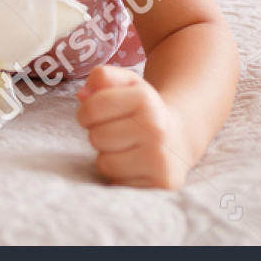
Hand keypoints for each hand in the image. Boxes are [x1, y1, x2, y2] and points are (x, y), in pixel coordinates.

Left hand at [75, 65, 193, 188]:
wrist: (179, 138)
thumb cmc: (143, 110)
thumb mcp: (127, 83)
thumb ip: (102, 77)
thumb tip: (82, 95)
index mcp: (145, 100)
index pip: (91, 109)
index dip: (87, 112)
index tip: (98, 114)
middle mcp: (156, 129)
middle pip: (96, 138)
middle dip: (99, 135)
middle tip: (117, 132)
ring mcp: (160, 159)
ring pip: (105, 164)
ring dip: (108, 157)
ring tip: (126, 148)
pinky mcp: (162, 184)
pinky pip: (118, 183)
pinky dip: (120, 175)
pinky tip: (135, 165)